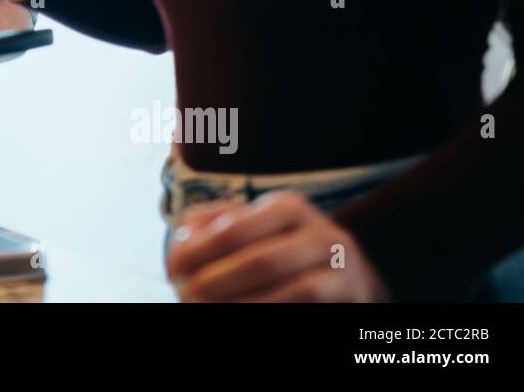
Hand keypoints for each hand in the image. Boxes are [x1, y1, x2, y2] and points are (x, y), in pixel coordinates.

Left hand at [166, 190, 390, 301]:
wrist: (349, 277)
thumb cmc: (280, 248)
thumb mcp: (252, 226)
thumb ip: (213, 224)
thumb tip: (183, 236)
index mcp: (289, 207)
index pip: (236, 228)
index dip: (199, 251)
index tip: (172, 268)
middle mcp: (322, 234)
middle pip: (261, 262)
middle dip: (217, 282)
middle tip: (185, 294)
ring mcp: (343, 270)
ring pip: (288, 292)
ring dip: (240, 305)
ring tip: (205, 308)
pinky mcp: (351, 300)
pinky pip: (304, 310)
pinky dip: (268, 313)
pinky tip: (240, 316)